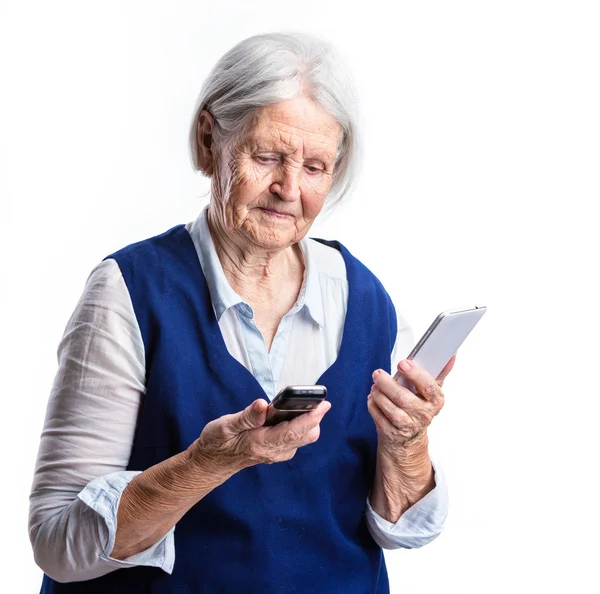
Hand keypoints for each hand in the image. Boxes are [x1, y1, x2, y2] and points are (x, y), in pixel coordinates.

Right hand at [190, 399, 330, 471]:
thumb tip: (263, 404)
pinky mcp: (278, 451)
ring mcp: (278, 453)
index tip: (323, 403)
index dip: (311, 417)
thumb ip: (246, 416)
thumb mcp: (225, 426)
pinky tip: (290, 413)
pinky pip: (296, 438)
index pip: (293, 431)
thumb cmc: (217, 442)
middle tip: (313, 398)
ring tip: (302, 403)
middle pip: (306, 435)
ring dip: (308, 420)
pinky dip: (299, 424)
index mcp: (261, 443)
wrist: (212, 462)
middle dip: (314, 417)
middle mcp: (274, 451)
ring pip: (303, 437)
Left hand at [367, 355, 455, 447]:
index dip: (415, 374)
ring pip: (388, 406)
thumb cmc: (419, 408)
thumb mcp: (431, 390)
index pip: (428, 386)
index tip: (403, 364)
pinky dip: (372, 403)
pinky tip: (374, 398)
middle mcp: (422, 415)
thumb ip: (439, 371)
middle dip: (387, 383)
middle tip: (378, 374)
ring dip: (378, 393)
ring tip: (376, 386)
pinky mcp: (391, 432)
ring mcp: (406, 426)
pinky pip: (377, 414)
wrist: (409, 438)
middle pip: (402, 397)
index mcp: (435, 401)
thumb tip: (450, 355)